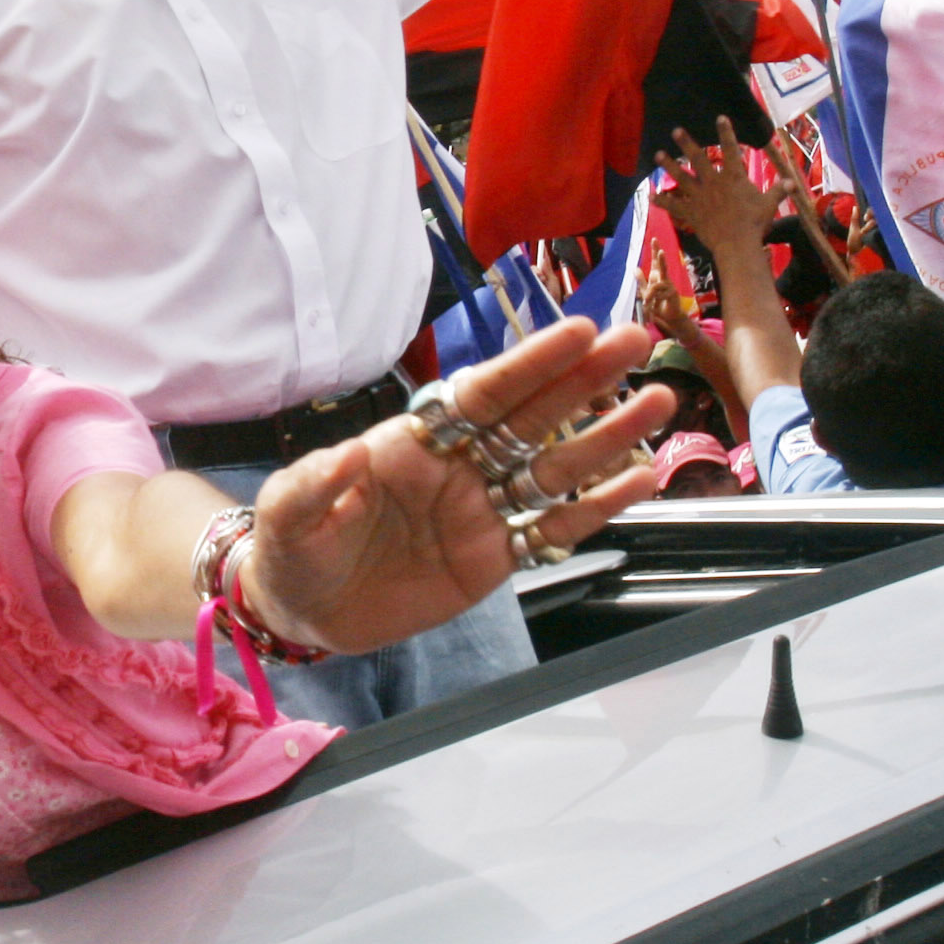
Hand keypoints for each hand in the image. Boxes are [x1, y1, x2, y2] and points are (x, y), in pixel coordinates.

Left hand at [243, 318, 670, 654]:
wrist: (301, 612)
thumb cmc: (292, 549)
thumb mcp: (288, 515)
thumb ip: (315, 486)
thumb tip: (348, 455)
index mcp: (414, 443)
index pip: (481, 395)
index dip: (529, 364)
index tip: (577, 331)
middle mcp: (458, 467)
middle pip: (532, 417)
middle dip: (583, 381)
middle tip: (634, 341)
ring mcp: (481, 511)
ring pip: (555, 468)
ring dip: (606, 436)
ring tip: (655, 401)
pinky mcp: (495, 559)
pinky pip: (553, 529)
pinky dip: (598, 509)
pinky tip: (639, 482)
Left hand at [637, 250, 697, 346]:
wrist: (667, 317)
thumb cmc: (658, 304)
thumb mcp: (646, 292)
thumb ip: (642, 281)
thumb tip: (635, 268)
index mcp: (657, 277)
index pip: (655, 262)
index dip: (655, 251)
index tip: (654, 239)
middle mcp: (664, 279)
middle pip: (662, 266)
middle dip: (660, 258)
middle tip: (660, 250)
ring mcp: (670, 286)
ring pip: (655, 286)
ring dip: (649, 295)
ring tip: (647, 303)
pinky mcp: (673, 293)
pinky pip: (659, 294)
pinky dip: (655, 299)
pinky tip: (657, 304)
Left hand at [660, 122, 783, 256]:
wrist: (737, 244)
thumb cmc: (755, 223)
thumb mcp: (770, 204)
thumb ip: (779, 190)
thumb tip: (792, 182)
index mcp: (733, 177)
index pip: (730, 149)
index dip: (726, 132)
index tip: (720, 117)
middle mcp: (713, 182)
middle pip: (697, 159)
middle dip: (686, 143)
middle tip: (675, 130)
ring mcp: (699, 197)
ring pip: (681, 177)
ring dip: (668, 165)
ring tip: (658, 154)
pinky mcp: (691, 213)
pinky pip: (673, 205)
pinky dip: (662, 201)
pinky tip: (651, 195)